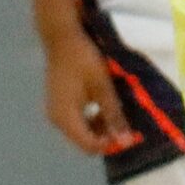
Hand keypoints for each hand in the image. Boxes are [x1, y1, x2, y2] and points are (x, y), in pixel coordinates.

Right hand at [43, 28, 133, 156]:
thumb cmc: (83, 60)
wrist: (62, 38)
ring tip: (117, 113)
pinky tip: (104, 106)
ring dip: (100, 127)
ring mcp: (55, 112)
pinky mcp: (58, 104)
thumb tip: (124, 140)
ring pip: (81, 131)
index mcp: (65, 118)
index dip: (110, 144)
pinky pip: (76, 121)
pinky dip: (92, 118)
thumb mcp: (103, 87)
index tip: (129, 135)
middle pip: (84, 141)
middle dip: (106, 136)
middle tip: (126, 124)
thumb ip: (113, 115)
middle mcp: (57, 120)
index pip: (89, 146)